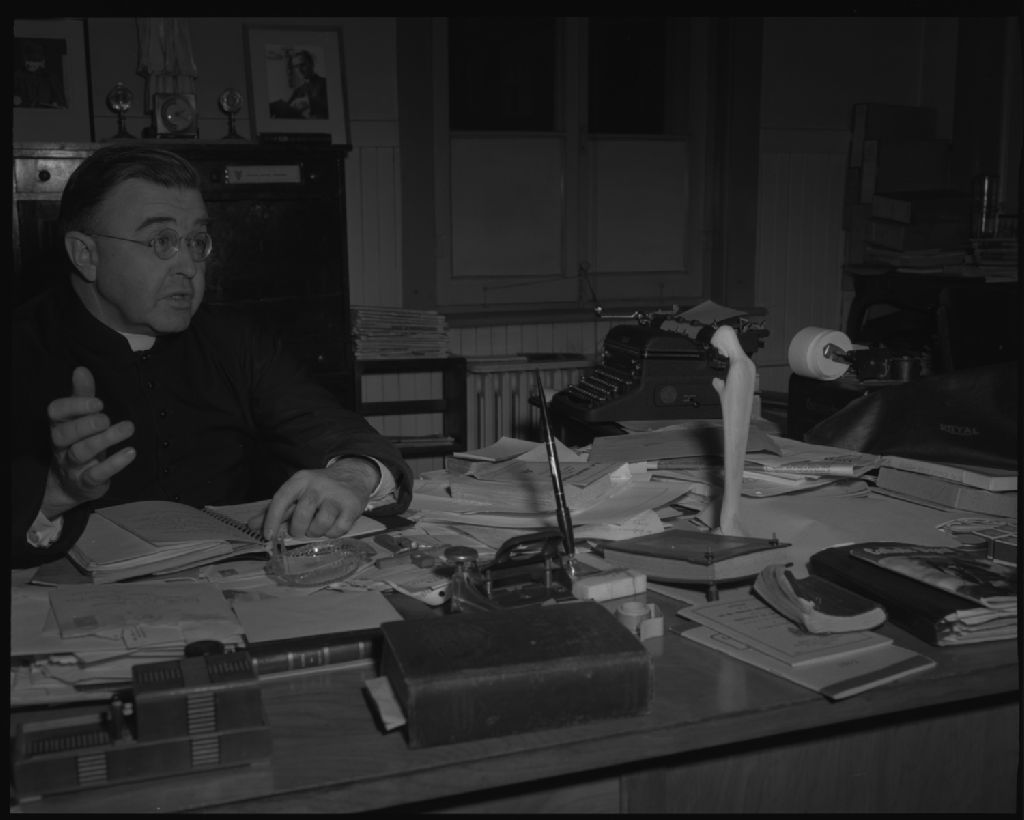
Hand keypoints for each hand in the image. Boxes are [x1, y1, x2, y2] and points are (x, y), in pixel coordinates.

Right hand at [43, 366, 135, 518]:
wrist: (73, 485)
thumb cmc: (80, 443)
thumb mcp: (80, 419)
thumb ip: (82, 395)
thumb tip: (81, 369)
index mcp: (59, 426)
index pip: (55, 413)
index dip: (74, 406)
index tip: (98, 402)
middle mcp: (62, 446)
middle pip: (65, 434)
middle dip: (86, 424)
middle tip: (106, 418)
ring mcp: (72, 466)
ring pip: (81, 452)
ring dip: (105, 439)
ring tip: (128, 428)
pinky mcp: (86, 483)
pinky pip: (96, 475)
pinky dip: (114, 464)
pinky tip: (131, 452)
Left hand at [261, 457, 380, 540]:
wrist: (353, 475)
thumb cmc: (318, 488)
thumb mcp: (296, 492)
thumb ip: (275, 509)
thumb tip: (251, 525)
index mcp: (301, 479)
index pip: (282, 498)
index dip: (272, 519)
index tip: (268, 536)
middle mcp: (318, 485)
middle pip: (301, 515)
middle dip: (297, 529)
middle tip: (301, 530)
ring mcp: (337, 496)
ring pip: (320, 525)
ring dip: (316, 532)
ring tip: (318, 526)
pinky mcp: (352, 506)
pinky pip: (338, 529)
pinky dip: (332, 533)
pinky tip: (332, 526)